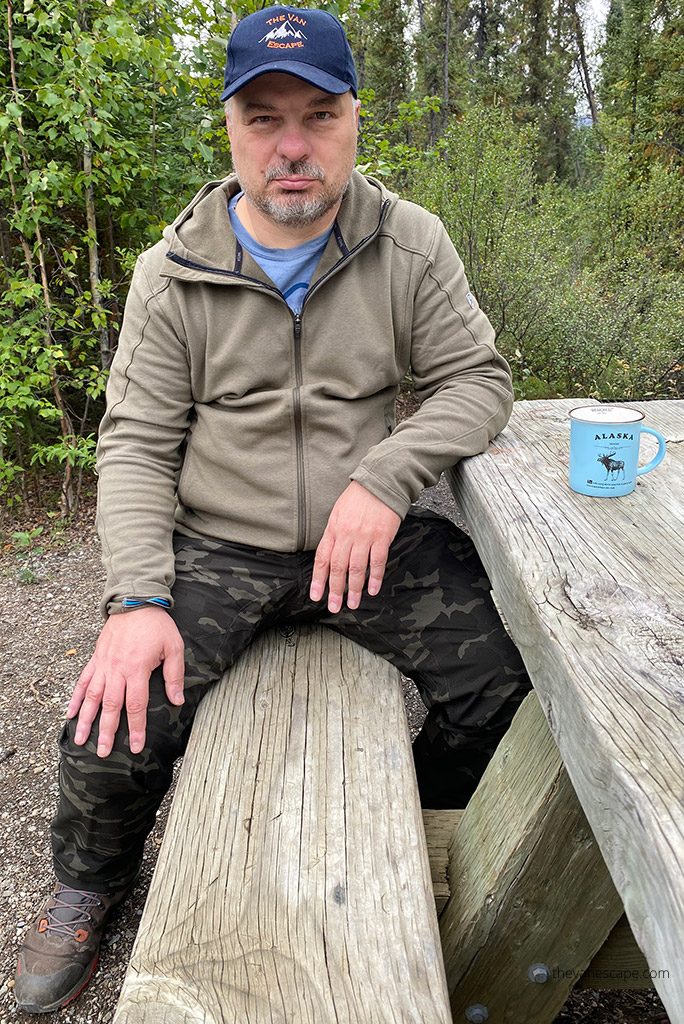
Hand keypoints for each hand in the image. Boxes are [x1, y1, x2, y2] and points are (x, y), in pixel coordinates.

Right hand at [67, 606, 184, 758]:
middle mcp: (116, 670)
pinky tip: (70, 714)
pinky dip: (75, 698)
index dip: (135, 728)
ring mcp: (103, 665)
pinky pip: (82, 681)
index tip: (135, 747)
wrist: (135, 601)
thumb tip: (177, 701)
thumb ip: (175, 675)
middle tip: (102, 753)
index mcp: (137, 669)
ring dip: (85, 720)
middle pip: (110, 706)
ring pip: (91, 697)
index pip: (135, 705)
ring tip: (80, 740)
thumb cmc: (157, 625)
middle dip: (106, 732)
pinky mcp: (96, 659)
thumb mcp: (174, 647)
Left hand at [310, 481, 400, 612]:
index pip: (322, 558)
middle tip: (334, 606)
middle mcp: (346, 534)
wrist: (380, 482)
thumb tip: (329, 557)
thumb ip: (333, 535)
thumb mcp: (338, 513)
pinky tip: (373, 589)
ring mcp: (364, 536)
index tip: (316, 596)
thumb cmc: (359, 498)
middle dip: (335, 590)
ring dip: (354, 589)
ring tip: (353, 603)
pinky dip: (375, 577)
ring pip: (356, 568)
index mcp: (333, 529)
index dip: (318, 579)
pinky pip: (377, 561)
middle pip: (337, 567)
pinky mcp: (382, 536)